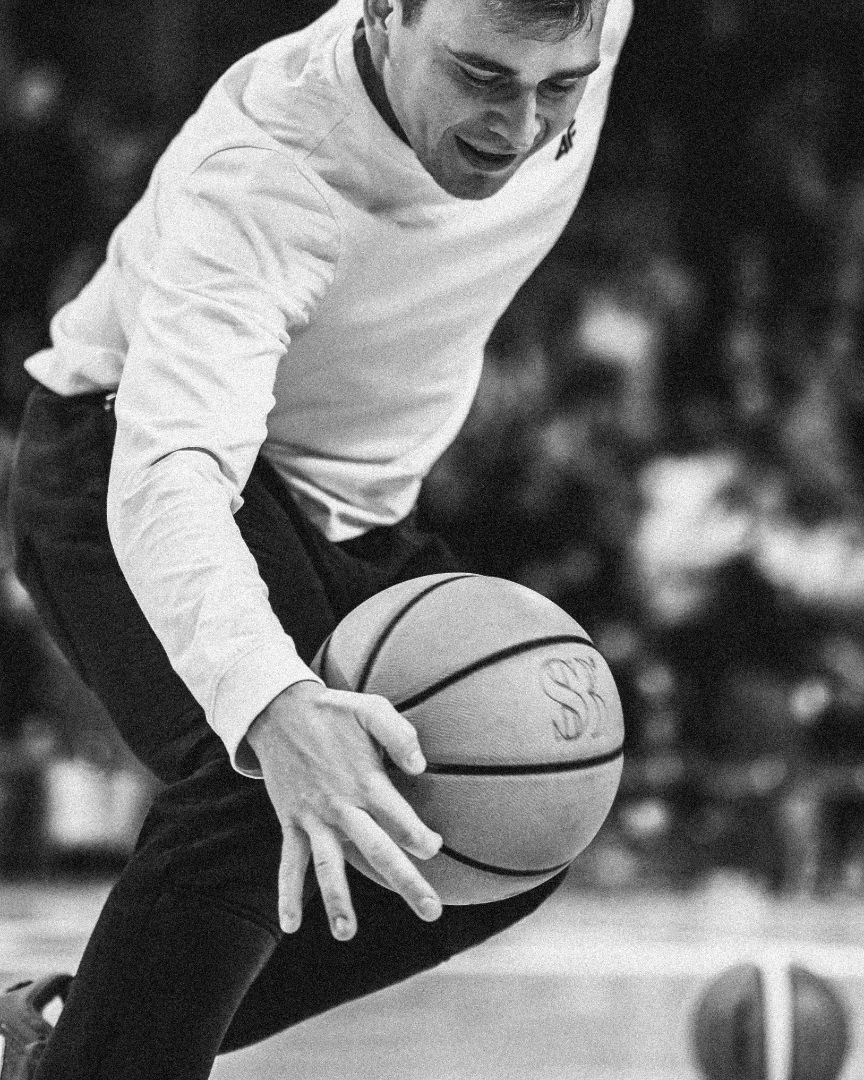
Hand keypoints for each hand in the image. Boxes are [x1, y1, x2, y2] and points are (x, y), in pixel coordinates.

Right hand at [246, 680, 442, 939]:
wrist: (279, 710)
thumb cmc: (334, 712)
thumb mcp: (370, 709)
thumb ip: (399, 733)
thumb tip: (420, 767)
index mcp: (366, 780)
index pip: (399, 817)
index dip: (419, 836)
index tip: (433, 848)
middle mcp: (342, 805)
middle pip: (377, 850)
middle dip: (406, 882)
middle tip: (433, 912)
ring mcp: (314, 817)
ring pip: (328, 865)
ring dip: (337, 900)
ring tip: (346, 933)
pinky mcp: (291, 821)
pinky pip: (289, 862)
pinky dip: (287, 893)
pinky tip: (291, 925)